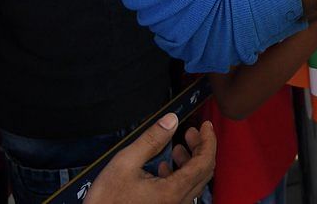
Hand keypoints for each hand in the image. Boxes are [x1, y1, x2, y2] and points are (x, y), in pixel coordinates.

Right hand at [83, 114, 215, 203]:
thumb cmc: (107, 200)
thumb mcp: (126, 163)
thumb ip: (151, 140)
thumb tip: (171, 120)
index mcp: (172, 191)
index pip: (204, 162)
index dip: (209, 141)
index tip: (206, 125)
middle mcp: (177, 202)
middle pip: (203, 172)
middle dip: (200, 148)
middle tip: (191, 132)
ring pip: (194, 182)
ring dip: (190, 161)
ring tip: (178, 147)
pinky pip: (183, 191)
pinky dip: (180, 174)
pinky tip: (164, 166)